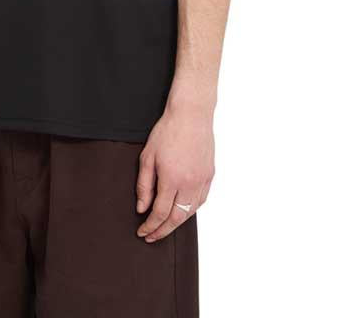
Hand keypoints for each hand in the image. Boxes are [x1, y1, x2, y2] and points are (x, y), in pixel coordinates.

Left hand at [135, 102, 213, 241]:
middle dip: (162, 231)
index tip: (142, 232)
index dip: (150, 226)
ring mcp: (202, 180)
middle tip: (151, 237)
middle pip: (176, 218)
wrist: (191, 115)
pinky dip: (190, 210)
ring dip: (177, 223)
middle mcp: (189, 183)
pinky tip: (182, 211)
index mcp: (171, 179)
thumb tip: (142, 208)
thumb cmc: (167, 131)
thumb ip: (144, 185)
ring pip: (190, 212)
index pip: (160, 213)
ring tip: (165, 226)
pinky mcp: (210, 175)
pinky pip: (201, 201)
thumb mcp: (148, 156)